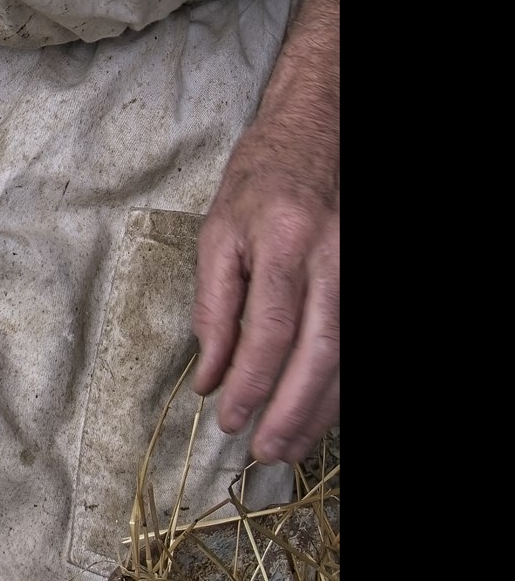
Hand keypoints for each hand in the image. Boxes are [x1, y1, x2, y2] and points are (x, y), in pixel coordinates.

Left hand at [192, 110, 339, 464]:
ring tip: (293, 446)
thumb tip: (208, 373)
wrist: (323, 129)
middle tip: (266, 451)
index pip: (268, 331)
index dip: (249, 383)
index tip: (228, 418)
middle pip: (318, 352)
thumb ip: (214, 304)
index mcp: (282, 243)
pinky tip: (326, 411)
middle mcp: (332, 258)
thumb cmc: (264, 178)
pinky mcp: (372, 276)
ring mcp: (360, 267)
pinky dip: (344, 383)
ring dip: (322, 409)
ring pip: (348, 354)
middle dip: (292, 411)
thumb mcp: (219, 230)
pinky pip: (360, 342)